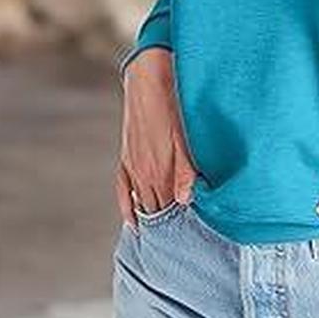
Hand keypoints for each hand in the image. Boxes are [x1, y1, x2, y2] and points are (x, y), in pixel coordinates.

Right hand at [115, 49, 197, 231]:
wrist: (149, 78)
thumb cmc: (175, 104)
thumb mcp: (186, 137)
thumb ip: (186, 171)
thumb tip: (186, 201)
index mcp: (162, 170)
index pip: (171, 209)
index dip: (182, 222)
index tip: (194, 233)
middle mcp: (145, 174)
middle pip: (157, 210)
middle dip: (169, 224)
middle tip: (182, 239)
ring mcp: (133, 167)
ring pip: (142, 203)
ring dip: (152, 217)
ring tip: (163, 235)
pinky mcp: (126, 158)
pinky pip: (124, 191)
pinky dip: (128, 207)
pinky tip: (133, 220)